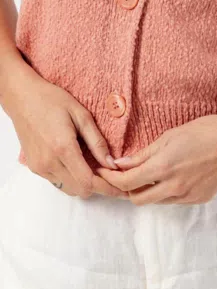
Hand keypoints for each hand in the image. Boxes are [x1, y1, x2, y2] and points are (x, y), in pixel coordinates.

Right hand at [2, 63, 128, 199]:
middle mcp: (49, 162)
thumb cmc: (53, 101)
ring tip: (96, 169)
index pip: (88, 182)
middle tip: (111, 175)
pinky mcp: (35, 167)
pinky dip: (71, 179)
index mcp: (63, 148)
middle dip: (98, 187)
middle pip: (80, 190)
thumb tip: (112, 163)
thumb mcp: (82, 115)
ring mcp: (40, 167)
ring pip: (69, 189)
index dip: (107, 188)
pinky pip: (58, 182)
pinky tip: (79, 164)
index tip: (121, 189)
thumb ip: (97, 142)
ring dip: (84, 184)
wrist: (23, 98)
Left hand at [96, 111, 216, 204]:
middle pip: (137, 199)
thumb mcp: (171, 135)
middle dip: (126, 189)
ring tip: (149, 174)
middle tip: (124, 175)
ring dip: (147, 190)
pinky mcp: (199, 199)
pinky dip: (166, 191)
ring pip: (156, 201)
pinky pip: (174, 200)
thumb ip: (145, 153)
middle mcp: (173, 187)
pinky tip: (173, 175)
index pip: (127, 182)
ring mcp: (187, 196)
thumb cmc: (206, 130)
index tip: (104, 171)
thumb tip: (122, 163)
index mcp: (164, 167)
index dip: (111, 178)